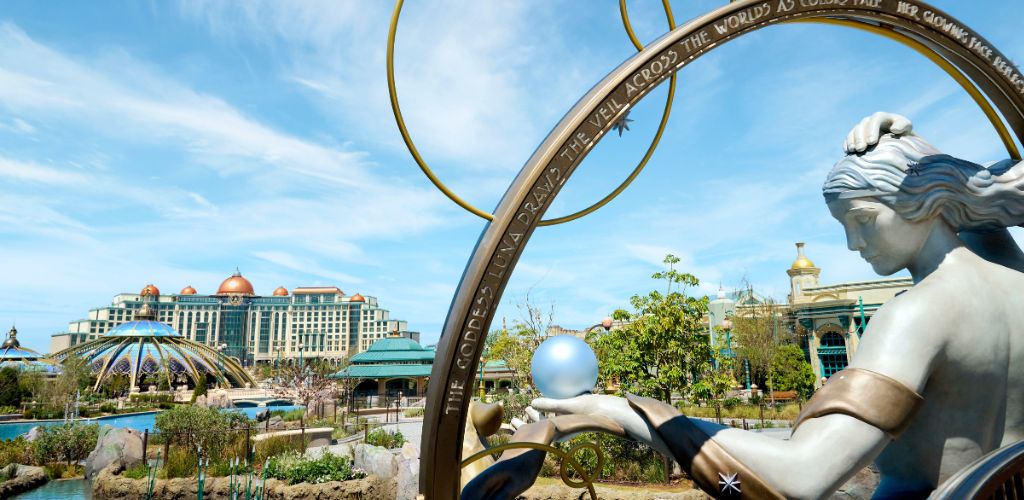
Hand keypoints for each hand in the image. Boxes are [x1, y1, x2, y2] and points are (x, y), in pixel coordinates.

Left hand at [532, 394, 670, 455]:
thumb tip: (531, 403)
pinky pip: (570, 399)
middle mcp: (567, 424)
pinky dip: (565, 390)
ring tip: (545, 391)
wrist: (615, 411)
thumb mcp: (570, 406)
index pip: (541, 428)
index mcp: (561, 429)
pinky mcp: (584, 408)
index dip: (528, 426)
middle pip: (548, 420)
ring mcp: (576, 416)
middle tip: (527, 407)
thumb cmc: (592, 410)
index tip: (519, 416)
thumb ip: (551, 405)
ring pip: (559, 410)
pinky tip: (563, 376)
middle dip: (537, 416)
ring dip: (551, 404)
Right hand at [844, 112, 913, 152]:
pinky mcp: (857, 136)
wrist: (899, 143)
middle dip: (861, 137)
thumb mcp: (908, 130)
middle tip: (861, 149)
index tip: (872, 142)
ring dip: (853, 140)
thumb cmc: (905, 137)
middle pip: (863, 125)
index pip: (876, 119)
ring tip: (854, 151)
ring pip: (855, 130)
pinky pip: (849, 137)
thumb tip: (894, 129)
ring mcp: (864, 128)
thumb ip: (904, 127)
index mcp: (885, 117)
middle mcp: (872, 121)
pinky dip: (847, 143)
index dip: (872, 130)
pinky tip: (848, 151)